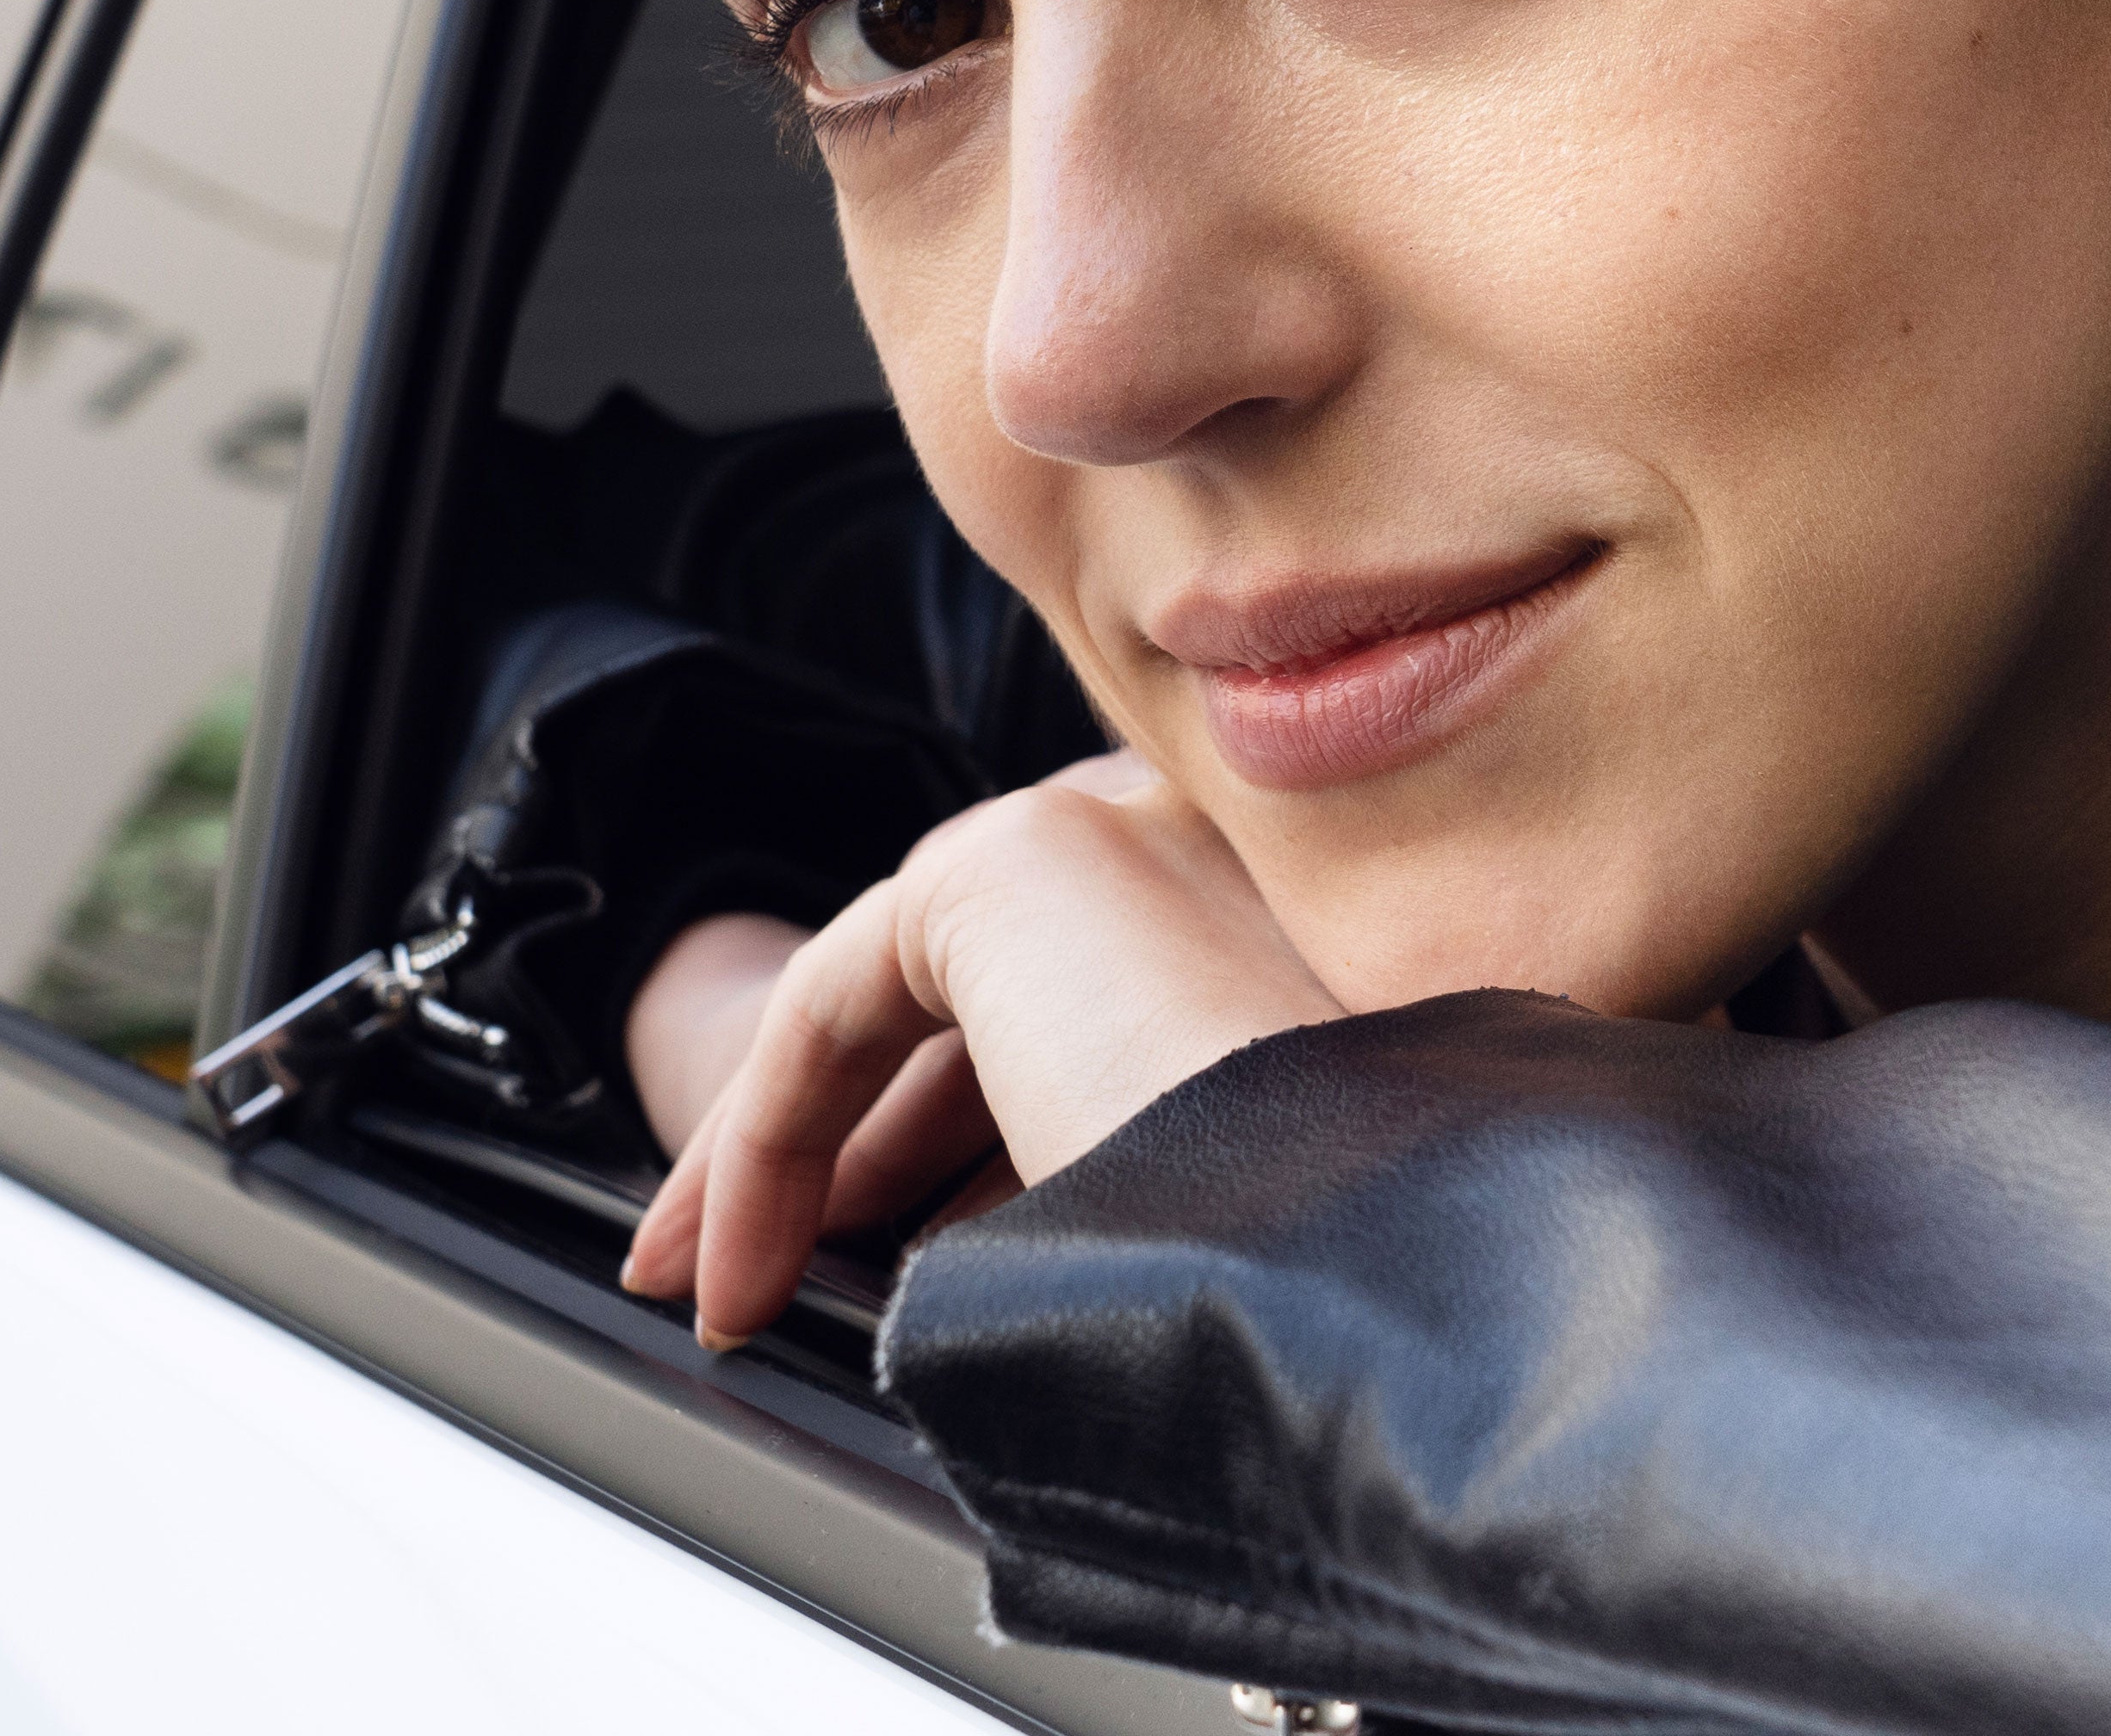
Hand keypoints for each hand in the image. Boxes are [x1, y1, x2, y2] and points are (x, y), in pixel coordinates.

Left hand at [621, 755, 1343, 1344]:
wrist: (1387, 1258)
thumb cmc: (1340, 1279)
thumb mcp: (1240, 1207)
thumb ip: (1144, 1163)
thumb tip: (996, 1246)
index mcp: (1294, 919)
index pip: (1090, 1007)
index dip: (965, 1152)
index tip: (901, 1272)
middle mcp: (1212, 843)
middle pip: (977, 998)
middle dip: (859, 1151)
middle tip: (775, 1275)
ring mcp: (1117, 830)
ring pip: (893, 992)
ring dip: (793, 1146)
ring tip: (723, 1279)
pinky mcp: (1011, 860)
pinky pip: (837, 1000)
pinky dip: (769, 1137)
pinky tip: (737, 1265)